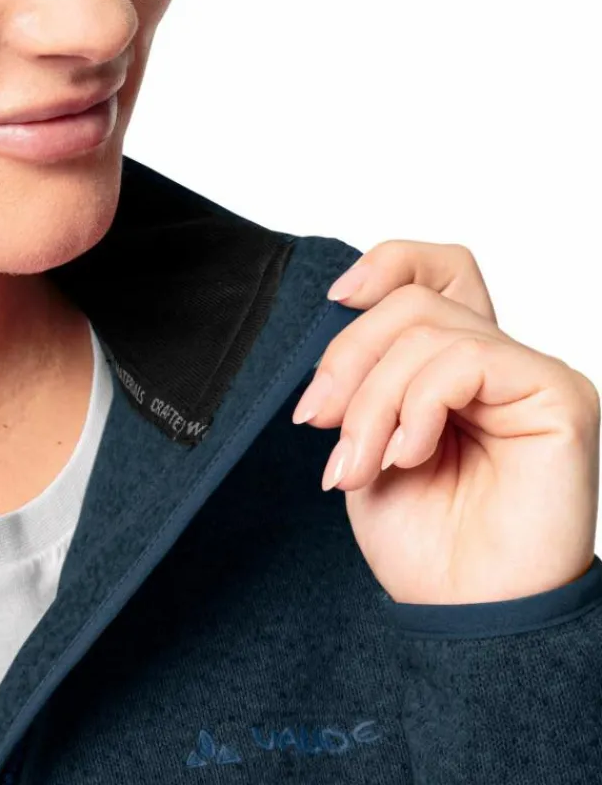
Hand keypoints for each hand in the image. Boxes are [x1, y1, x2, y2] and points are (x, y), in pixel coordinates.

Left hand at [292, 240, 600, 604]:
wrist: (460, 611)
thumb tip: (339, 311)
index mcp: (452, 365)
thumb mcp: (364, 438)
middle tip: (318, 422)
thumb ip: (362, 375)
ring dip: (372, 401)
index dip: (387, 264)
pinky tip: (409, 455)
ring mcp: (528, 374)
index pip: (438, 271)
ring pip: (427, 330)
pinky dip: (418, 405)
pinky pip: (465, 359)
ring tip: (362, 464)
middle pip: (413, 301)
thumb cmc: (420, 536)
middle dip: (348, 360)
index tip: (335, 299)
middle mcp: (495, 361)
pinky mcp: (556, 392)